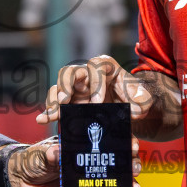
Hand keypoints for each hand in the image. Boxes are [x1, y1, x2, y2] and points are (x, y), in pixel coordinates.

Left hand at [6, 136, 141, 186]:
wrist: (19, 181)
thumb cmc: (31, 160)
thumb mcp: (41, 155)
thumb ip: (50, 155)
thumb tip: (57, 153)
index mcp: (80, 148)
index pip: (106, 142)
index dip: (122, 142)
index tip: (131, 145)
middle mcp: (87, 163)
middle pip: (115, 162)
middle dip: (129, 164)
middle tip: (135, 169)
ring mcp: (85, 181)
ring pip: (111, 182)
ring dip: (126, 185)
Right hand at [37, 54, 155, 125]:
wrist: (130, 109)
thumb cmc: (136, 99)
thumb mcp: (144, 99)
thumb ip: (142, 103)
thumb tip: (132, 112)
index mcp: (106, 67)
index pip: (96, 66)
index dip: (95, 83)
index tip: (97, 103)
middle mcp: (88, 74)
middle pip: (71, 72)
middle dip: (66, 86)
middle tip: (65, 102)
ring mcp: (77, 88)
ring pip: (59, 86)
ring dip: (54, 99)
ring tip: (54, 113)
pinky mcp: (70, 102)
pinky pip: (55, 103)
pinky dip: (49, 111)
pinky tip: (43, 120)